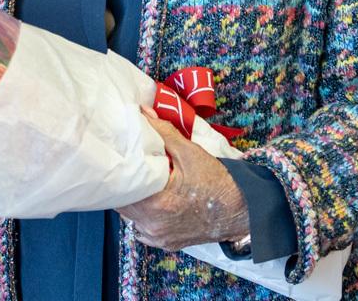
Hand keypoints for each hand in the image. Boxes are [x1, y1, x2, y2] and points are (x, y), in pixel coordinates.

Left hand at [118, 108, 249, 250]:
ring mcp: (159, 237)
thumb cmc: (217, 181)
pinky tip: (152, 203)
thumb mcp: (190, 152)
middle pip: (122, 206)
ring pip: (131, 219)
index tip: (117, 162)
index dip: (117, 175)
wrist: (241, 210)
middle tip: (127, 169)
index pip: (120, 191)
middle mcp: (154, 225)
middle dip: (123, 187)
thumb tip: (142, 113)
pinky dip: (143, 217)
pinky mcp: (166, 244)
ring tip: (139, 184)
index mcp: (157, 203)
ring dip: (132, 202)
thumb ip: (163, 132)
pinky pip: (143, 230)